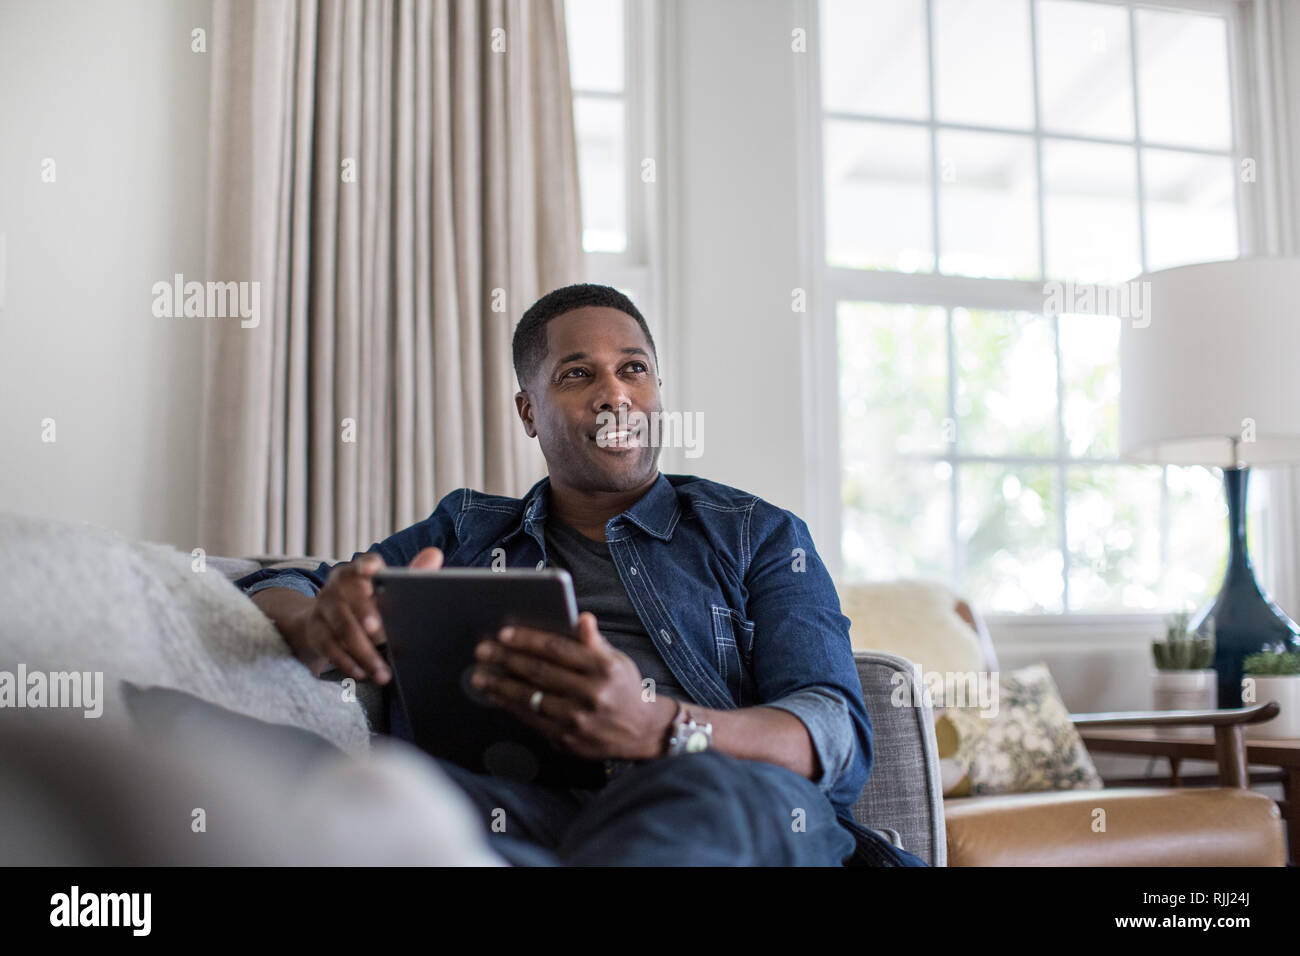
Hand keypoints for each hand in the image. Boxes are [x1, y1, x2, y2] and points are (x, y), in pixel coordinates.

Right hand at [284, 546, 443, 683]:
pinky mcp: (315, 631)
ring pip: (341, 627)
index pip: (364, 564)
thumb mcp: (387, 591)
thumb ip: (411, 575)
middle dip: (364, 613)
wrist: (326, 623)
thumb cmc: (367, 603)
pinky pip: (329, 647)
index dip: (367, 566)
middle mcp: (336, 586)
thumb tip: (434, 554)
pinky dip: (346, 661)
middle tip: (379, 631)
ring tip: (382, 671)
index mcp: (357, 571)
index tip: (371, 569)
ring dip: (363, 651)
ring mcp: (323, 608)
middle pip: (349, 597)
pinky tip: (362, 673)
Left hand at [471, 612, 674, 759]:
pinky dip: (511, 706)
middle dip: (506, 659)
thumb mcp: (616, 660)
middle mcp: (591, 694)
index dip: (528, 639)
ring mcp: (578, 719)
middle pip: (539, 672)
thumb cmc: (624, 689)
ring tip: (480, 675)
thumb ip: (594, 641)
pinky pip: (532, 719)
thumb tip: (582, 618)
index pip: (557, 649)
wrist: (642, 732)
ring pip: (531, 697)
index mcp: (603, 668)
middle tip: (482, 650)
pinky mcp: (567, 739)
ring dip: (500, 685)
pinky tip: (497, 696)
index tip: (504, 633)